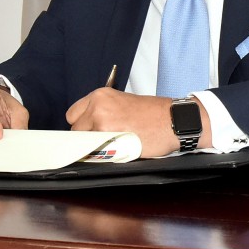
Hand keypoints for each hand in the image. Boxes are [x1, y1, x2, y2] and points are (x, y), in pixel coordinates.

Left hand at [66, 89, 210, 157]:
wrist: (175, 120)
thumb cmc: (156, 113)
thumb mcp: (125, 102)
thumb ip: (104, 110)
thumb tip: (89, 126)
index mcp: (101, 95)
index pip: (73, 114)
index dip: (84, 123)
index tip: (94, 129)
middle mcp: (97, 106)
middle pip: (75, 129)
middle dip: (87, 136)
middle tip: (107, 137)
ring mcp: (101, 122)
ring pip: (83, 142)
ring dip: (95, 145)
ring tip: (116, 143)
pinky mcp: (108, 138)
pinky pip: (94, 151)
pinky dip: (102, 153)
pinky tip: (118, 149)